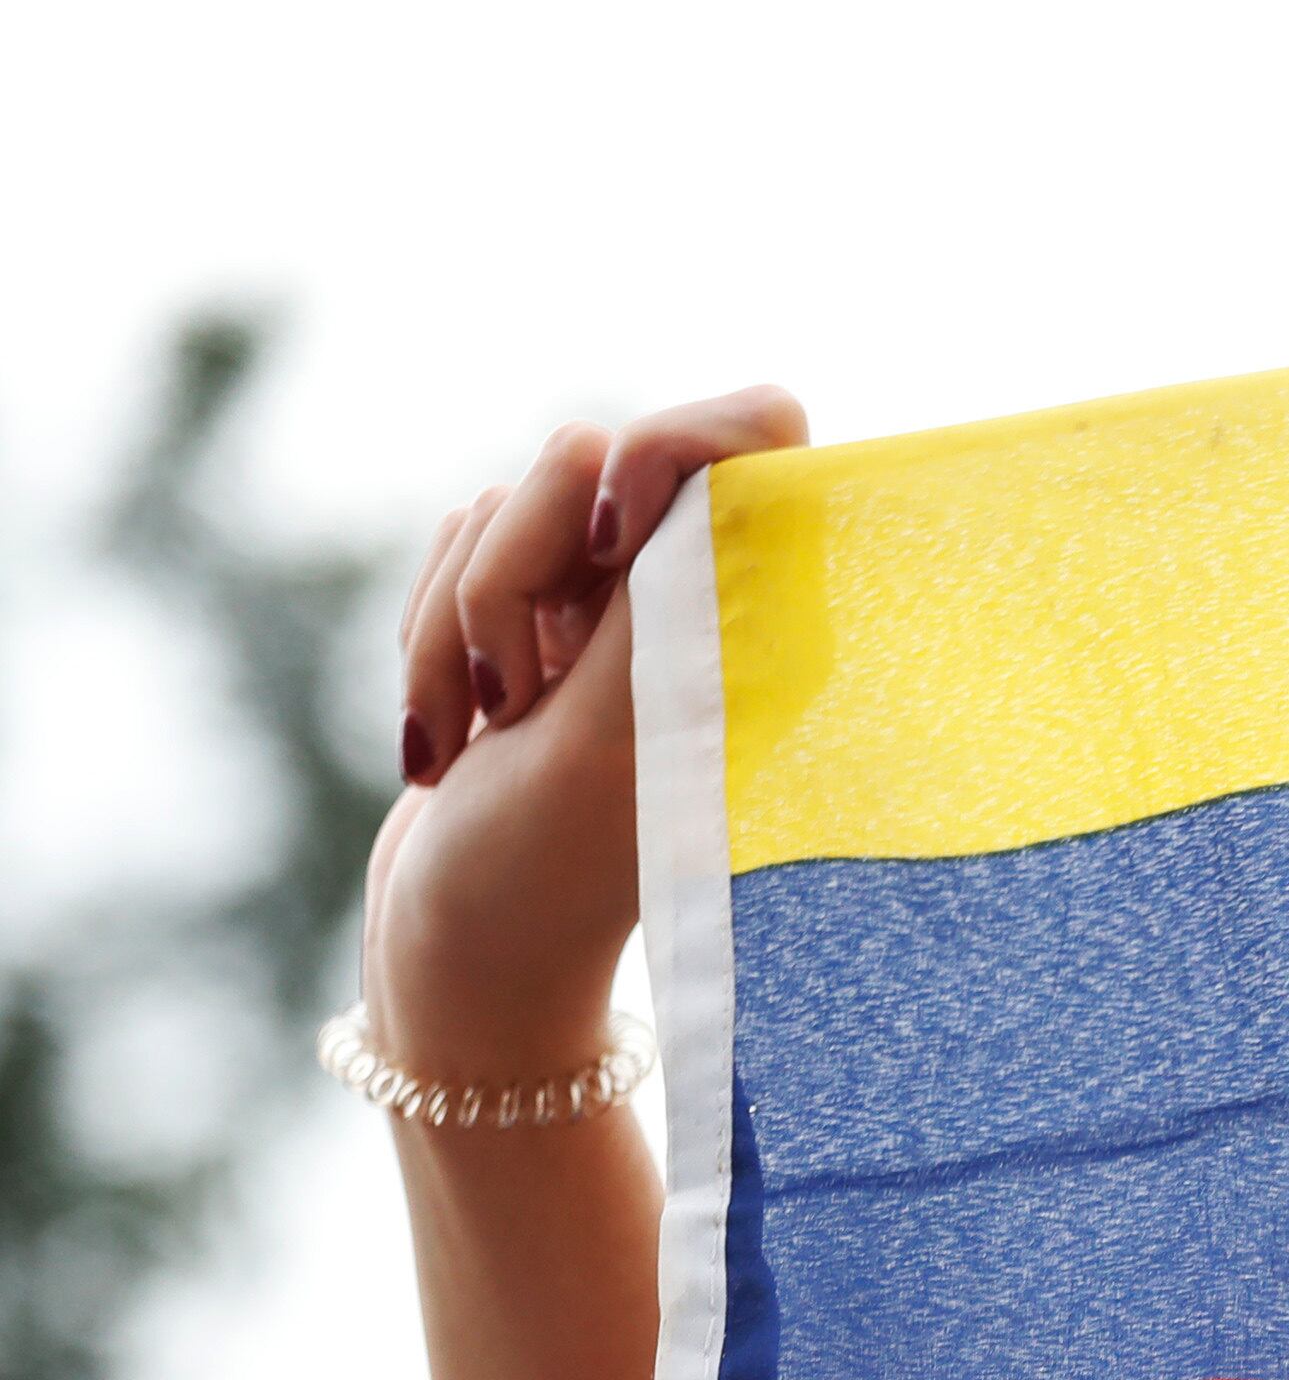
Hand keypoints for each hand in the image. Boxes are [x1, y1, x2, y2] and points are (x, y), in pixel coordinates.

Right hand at [366, 389, 805, 1081]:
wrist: (458, 953)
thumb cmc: (547, 863)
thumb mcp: (623, 722)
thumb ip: (677, 577)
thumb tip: (748, 438)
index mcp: (769, 620)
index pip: (762, 426)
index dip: (668, 448)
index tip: (608, 537)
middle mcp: (703, 598)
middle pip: (588, 459)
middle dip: (512, 573)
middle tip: (519, 694)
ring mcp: (614, 606)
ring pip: (504, 502)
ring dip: (457, 622)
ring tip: (480, 733)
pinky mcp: (534, 619)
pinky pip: (458, 543)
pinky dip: (428, 637)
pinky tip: (453, 732)